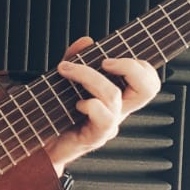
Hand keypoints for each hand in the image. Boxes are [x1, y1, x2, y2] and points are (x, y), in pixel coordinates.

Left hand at [45, 35, 160, 172]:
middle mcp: (118, 110)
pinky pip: (104, 118)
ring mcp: (109, 125)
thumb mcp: (65, 80)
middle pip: (148, 89)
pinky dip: (89, 105)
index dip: (140, 64)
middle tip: (105, 62)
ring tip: (68, 72)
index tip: (109, 57)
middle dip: (130, 67)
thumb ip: (76, 60)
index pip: (148, 80)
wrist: (41, 147)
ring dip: (90, 77)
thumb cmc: (55, 114)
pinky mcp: (95, 137)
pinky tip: (75, 104)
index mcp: (118, 96)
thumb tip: (87, 42)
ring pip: (114, 96)